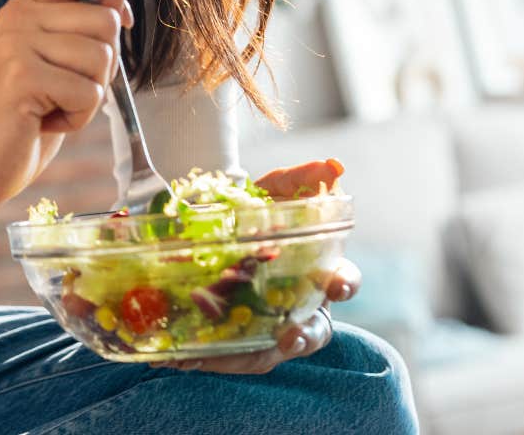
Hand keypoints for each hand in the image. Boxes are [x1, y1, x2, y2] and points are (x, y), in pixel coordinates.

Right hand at [0, 0, 133, 221]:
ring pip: (102, 58)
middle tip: (65, 89)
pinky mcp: (22, 77)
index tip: (118, 16)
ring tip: (52, 106)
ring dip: (89, 96)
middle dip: (103, 65)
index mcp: (26, 8)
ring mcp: (16, 45)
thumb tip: (120, 12)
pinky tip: (45, 122)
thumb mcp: (51, 63)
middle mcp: (18, 17)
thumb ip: (76, 33)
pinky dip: (79, 117)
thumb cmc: (23, 119)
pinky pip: (89, 93)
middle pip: (105, 20)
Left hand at [148, 161, 355, 374]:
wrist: (218, 222)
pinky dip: (206, 358)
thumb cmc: (261, 210)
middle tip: (289, 336)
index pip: (343, 282)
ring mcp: (268, 326)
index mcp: (318, 272)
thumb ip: (303, 177)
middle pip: (313, 332)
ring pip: (268, 352)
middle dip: (303, 336)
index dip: (345, 284)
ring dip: (247, 357)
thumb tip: (332, 166)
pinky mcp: (235, 338)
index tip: (336, 284)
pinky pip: (225, 355)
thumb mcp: (277, 190)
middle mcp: (299, 306)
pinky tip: (179, 357)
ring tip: (222, 357)